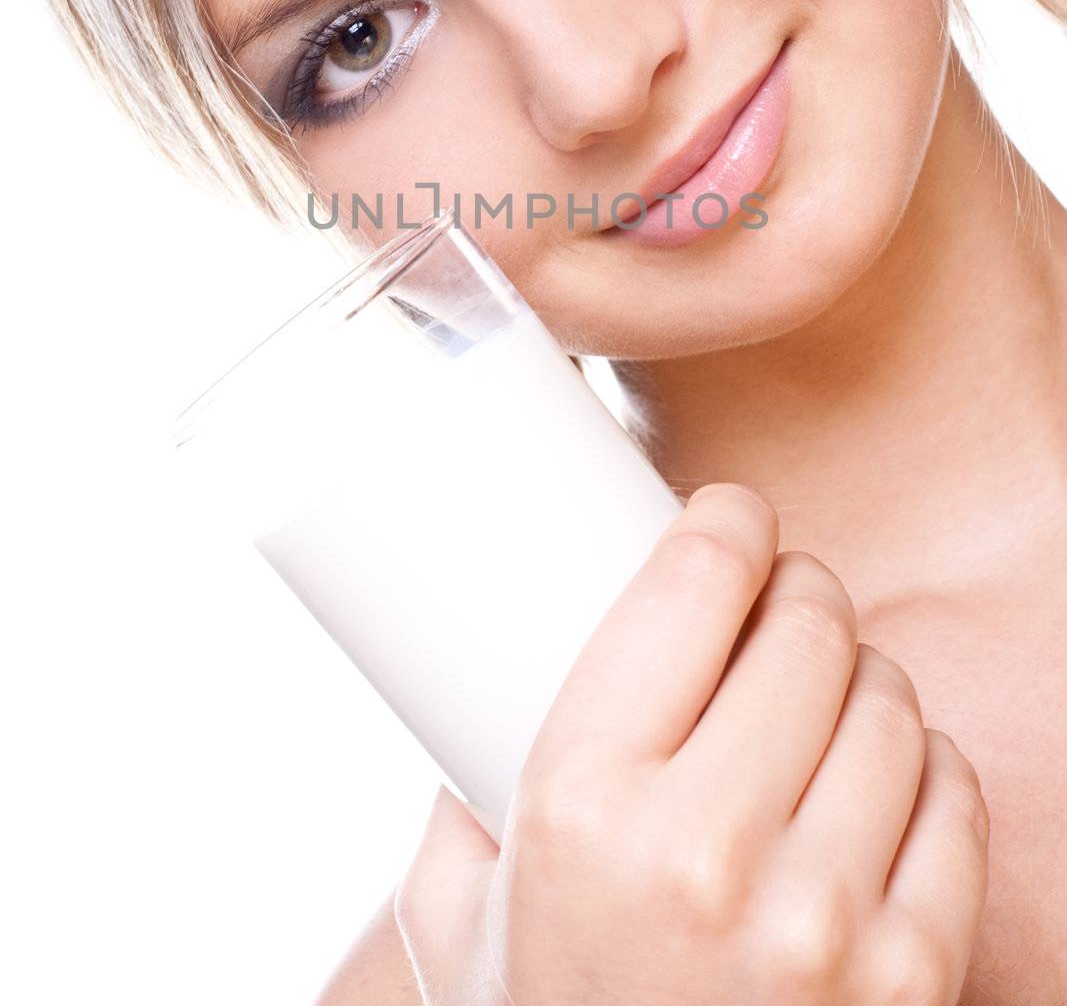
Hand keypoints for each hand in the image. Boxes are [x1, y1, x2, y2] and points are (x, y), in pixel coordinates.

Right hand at [394, 482, 988, 1003]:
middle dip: (798, 591)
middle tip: (778, 604)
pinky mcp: (912, 976)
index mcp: (579, 804)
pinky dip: (926, 768)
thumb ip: (456, 822)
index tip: (733, 516)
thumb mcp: (460, 928)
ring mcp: (823, 921)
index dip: (729, 520)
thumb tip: (459, 732)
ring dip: (863, 675)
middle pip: (807, 627)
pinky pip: (954, 798)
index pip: (694, 584)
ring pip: (890, 700)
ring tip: (825, 696)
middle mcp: (706, 851)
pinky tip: (884, 777)